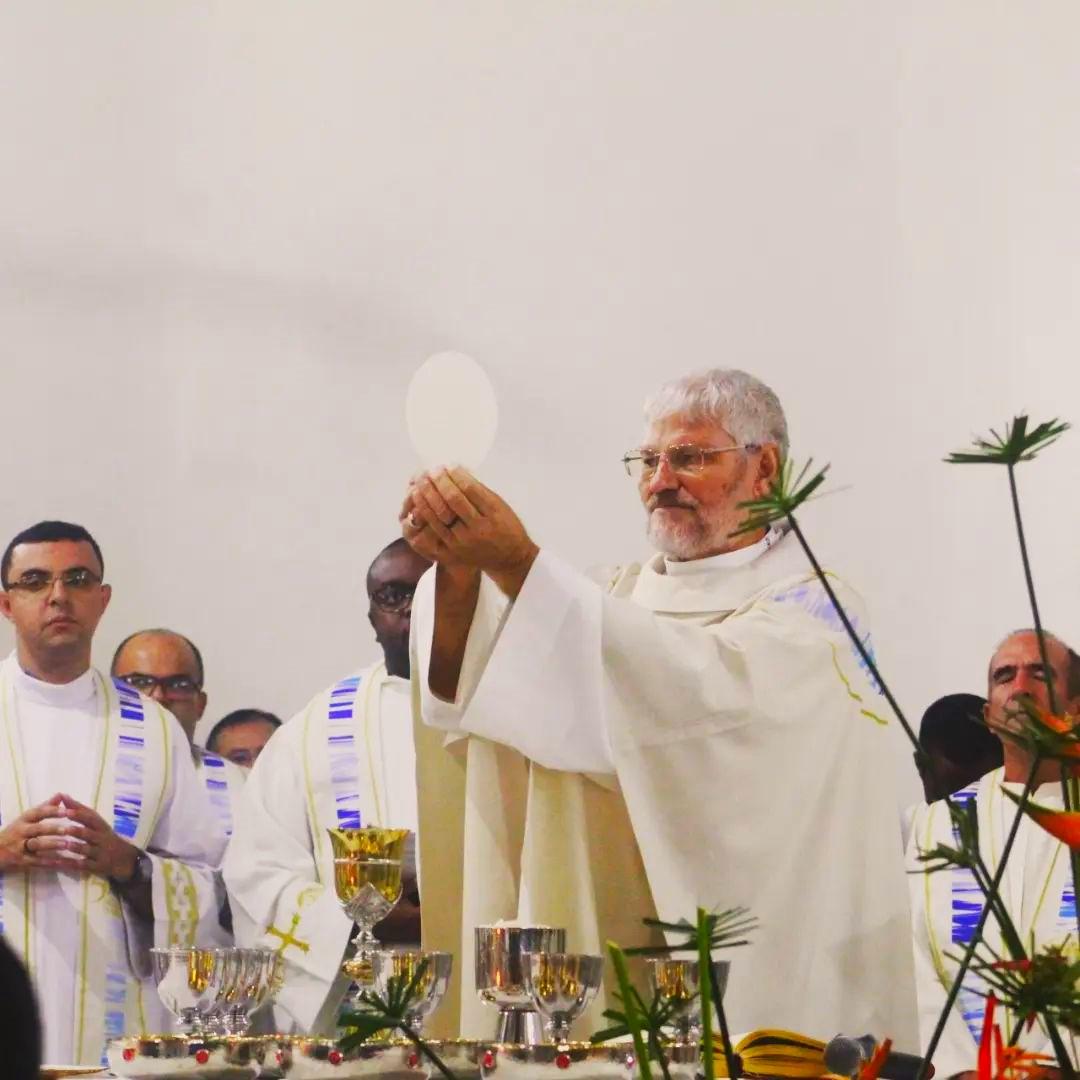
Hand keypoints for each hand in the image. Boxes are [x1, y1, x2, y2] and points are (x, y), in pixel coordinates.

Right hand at [0, 797, 87, 871]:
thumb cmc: (17, 831)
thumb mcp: (28, 817)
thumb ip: (45, 807)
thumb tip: (61, 794)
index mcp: (25, 819)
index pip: (38, 812)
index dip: (52, 811)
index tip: (67, 810)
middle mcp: (21, 832)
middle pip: (37, 829)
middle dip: (52, 829)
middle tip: (67, 829)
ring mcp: (20, 846)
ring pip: (36, 845)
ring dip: (51, 845)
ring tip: (66, 844)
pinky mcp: (21, 860)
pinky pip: (35, 861)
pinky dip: (47, 862)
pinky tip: (60, 862)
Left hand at [52, 793, 139, 881]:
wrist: (124, 860)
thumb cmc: (106, 838)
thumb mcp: (98, 824)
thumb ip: (80, 811)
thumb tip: (62, 796)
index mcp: (101, 826)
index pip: (91, 818)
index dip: (79, 814)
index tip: (66, 810)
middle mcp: (101, 838)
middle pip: (89, 833)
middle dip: (77, 830)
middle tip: (63, 828)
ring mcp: (99, 853)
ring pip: (86, 849)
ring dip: (74, 847)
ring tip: (63, 845)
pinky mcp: (96, 867)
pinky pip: (81, 865)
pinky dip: (68, 864)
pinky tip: (56, 863)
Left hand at [404, 467, 538, 595]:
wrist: (509, 558)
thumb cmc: (505, 526)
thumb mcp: (499, 505)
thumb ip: (478, 490)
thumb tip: (454, 470)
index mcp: (493, 513)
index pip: (470, 488)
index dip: (455, 475)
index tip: (447, 466)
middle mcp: (478, 529)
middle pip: (452, 500)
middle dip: (439, 482)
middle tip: (430, 471)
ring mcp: (464, 542)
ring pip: (439, 516)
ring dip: (426, 496)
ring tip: (419, 483)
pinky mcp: (453, 553)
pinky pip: (433, 532)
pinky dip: (424, 515)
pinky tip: (417, 503)